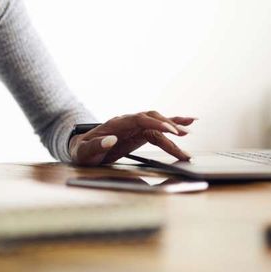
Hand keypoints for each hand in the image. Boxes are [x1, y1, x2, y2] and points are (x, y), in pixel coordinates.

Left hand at [69, 111, 195, 165]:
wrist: (80, 149)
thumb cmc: (81, 151)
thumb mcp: (83, 152)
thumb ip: (96, 146)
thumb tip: (111, 140)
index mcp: (116, 124)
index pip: (139, 119)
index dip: (155, 124)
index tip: (170, 131)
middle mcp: (128, 122)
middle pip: (152, 119)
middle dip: (168, 126)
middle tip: (183, 137)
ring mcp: (134, 126)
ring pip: (158, 123)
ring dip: (174, 127)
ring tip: (190, 131)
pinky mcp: (139, 132)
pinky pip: (158, 127)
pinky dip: (173, 124)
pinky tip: (187, 124)